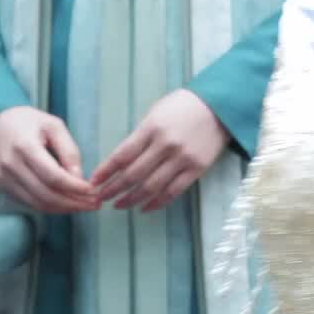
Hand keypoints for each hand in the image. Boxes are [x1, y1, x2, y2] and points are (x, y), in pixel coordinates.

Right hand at [0, 107, 99, 214]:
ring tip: (84, 206)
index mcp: (24, 146)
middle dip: (74, 203)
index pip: (53, 177)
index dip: (75, 188)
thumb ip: (68, 151)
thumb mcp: (54, 126)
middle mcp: (10, 166)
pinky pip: (29, 203)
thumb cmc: (28, 122)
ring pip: (38, 204)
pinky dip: (50, 206)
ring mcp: (3, 179)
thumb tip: (79, 179)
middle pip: (46, 195)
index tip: (93, 190)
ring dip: (64, 209)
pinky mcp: (1, 187)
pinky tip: (66, 203)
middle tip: (94, 203)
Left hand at [91, 90, 228, 212]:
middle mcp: (166, 145)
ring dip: (132, 199)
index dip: (105, 171)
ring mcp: (182, 159)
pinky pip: (173, 192)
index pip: (122, 155)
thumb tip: (121, 160)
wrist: (220, 106)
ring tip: (119, 205)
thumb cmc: (184, 106)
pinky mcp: (197, 169)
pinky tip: (144, 207)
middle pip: (133, 174)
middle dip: (113, 189)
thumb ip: (140, 135)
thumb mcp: (156, 112)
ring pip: (151, 187)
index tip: (93, 181)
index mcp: (152, 128)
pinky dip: (156, 203)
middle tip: (100, 197)